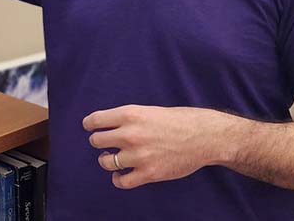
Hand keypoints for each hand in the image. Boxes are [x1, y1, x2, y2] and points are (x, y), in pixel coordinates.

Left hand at [82, 105, 230, 189]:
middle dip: (99, 142)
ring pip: (106, 162)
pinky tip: (121, 175)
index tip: (90, 127)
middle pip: (96, 141)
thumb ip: (128, 119)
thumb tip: (109, 127)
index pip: (95, 120)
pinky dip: (118, 179)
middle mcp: (131, 134)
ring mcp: (139, 155)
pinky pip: (122, 181)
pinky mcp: (149, 173)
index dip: (89, 124)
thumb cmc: (179, 121)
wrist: (204, 137)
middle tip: (105, 143)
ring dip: (106, 161)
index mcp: (130, 115)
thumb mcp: (149, 111)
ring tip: (112, 159)